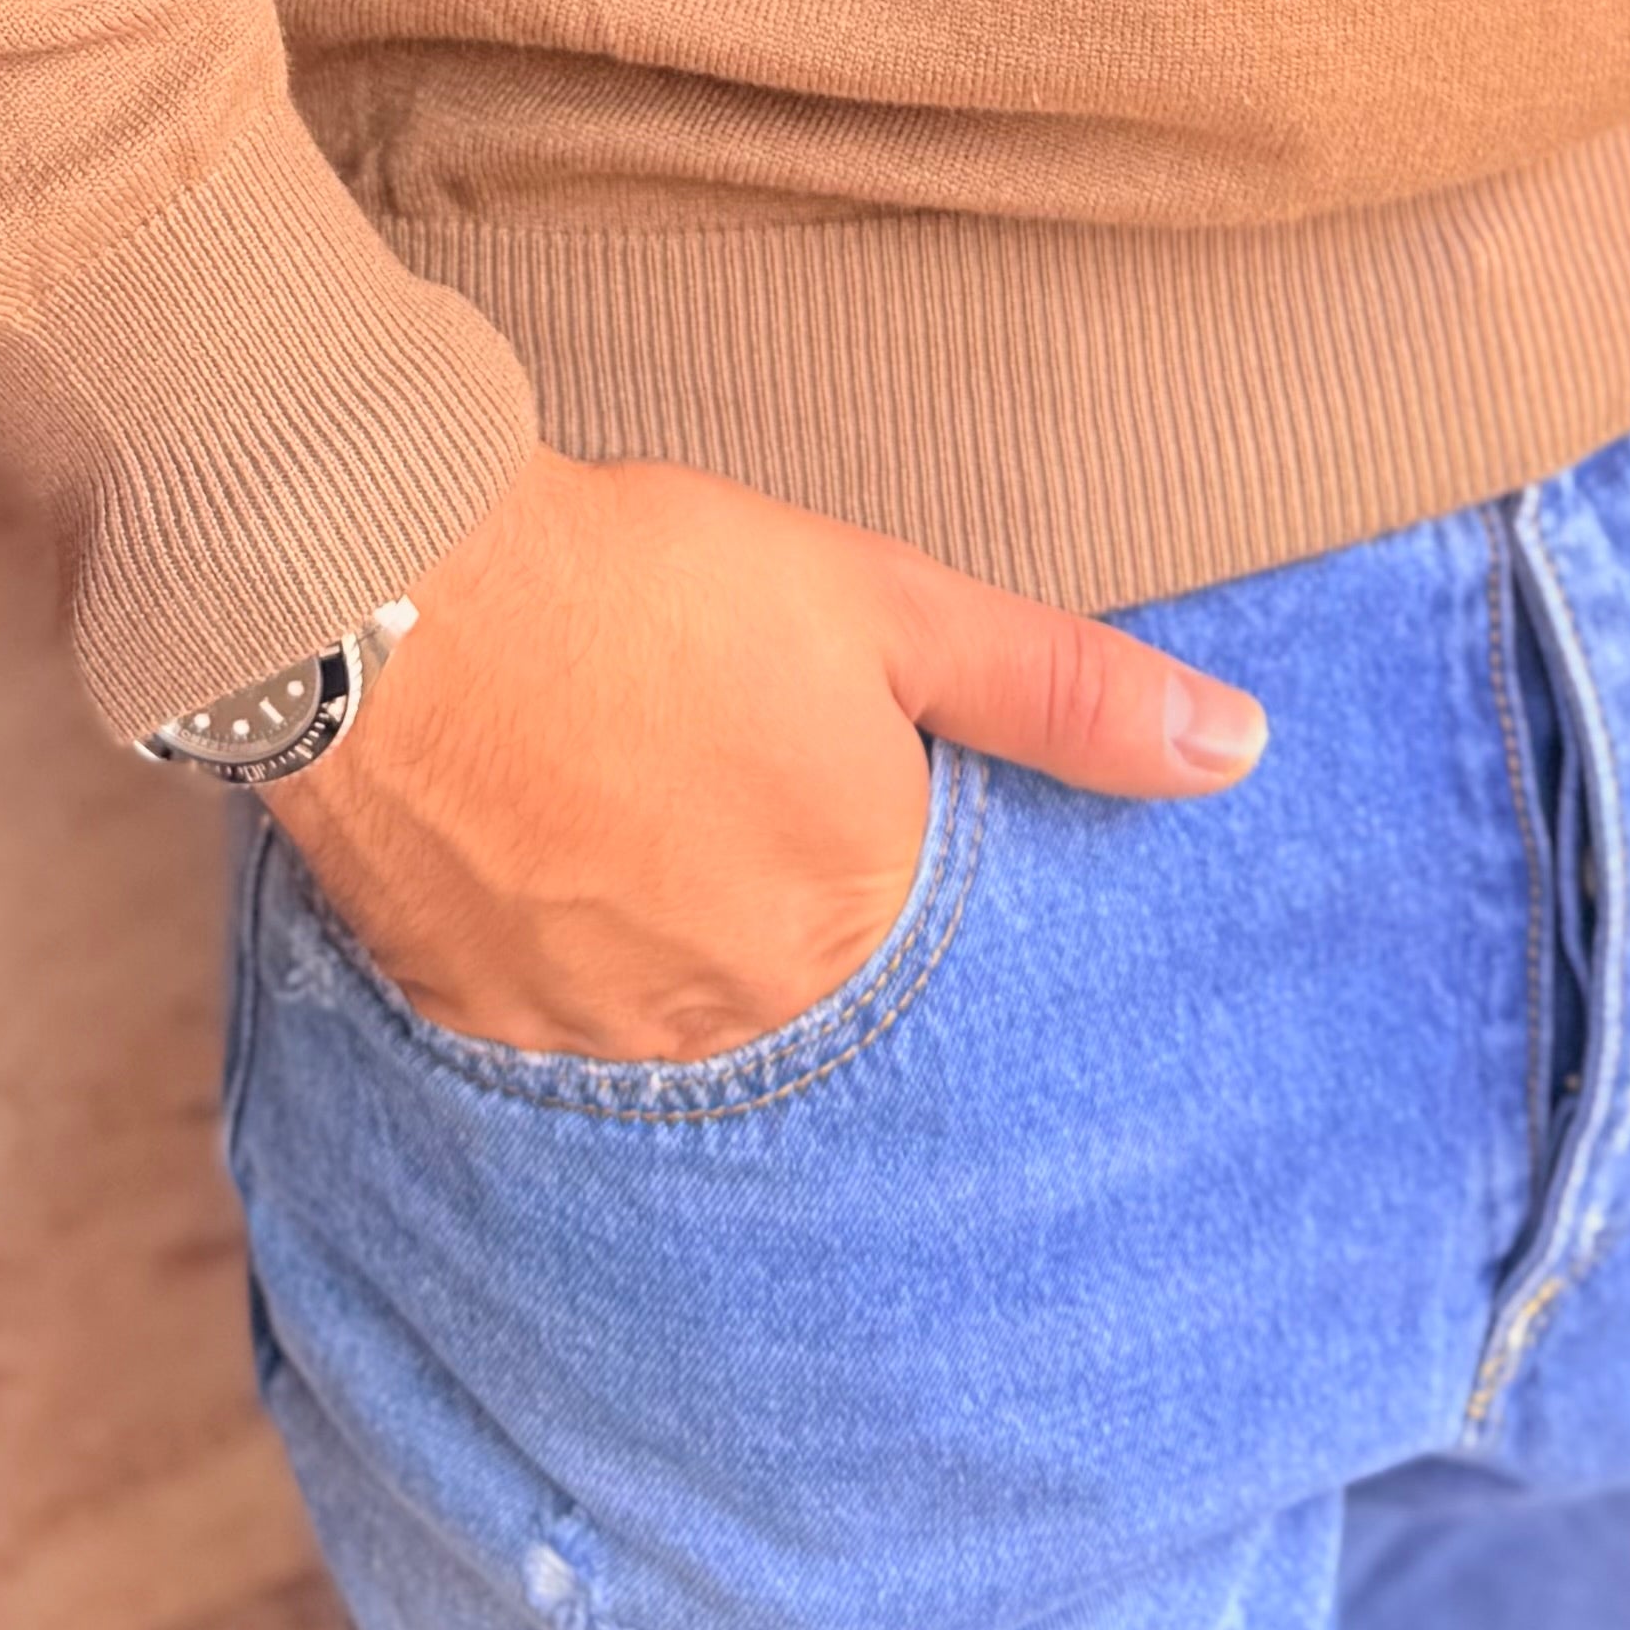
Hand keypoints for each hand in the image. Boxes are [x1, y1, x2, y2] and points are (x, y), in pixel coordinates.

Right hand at [267, 450, 1266, 1060]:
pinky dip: (590, 979)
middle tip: (764, 839)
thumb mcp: (886, 604)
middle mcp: (736, 1026)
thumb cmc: (651, 583)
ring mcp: (597, 1042)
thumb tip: (1239, 752)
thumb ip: (1063, 690)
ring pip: (694, 1041)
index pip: (947, 988)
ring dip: (702, 969)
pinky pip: (566, 1046)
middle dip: (816, 948)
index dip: (933, 913)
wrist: (391, 590)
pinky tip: (576, 887)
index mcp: (853, 930)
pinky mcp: (476, 1025)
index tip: (900, 858)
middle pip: (819, 1022)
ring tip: (670, 856)